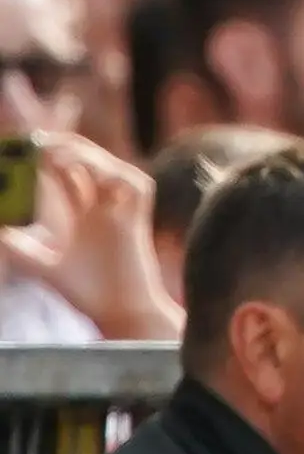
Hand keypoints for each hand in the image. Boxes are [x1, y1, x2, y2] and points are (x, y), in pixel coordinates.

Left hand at [0, 132, 179, 340]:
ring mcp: (123, 208)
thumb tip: (1, 234)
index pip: (65, 171)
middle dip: (59, 147)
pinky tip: (87, 172)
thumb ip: (22, 250)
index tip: (18, 150)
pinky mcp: (139, 216)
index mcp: (84, 210)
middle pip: (86, 161)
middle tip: (30, 143)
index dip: (43, 157)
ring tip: (50, 152)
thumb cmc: (88, 292)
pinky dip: (112, 173)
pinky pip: (134, 184)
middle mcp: (105, 203)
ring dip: (82, 155)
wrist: (118, 311)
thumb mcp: (45, 267)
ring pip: (108, 166)